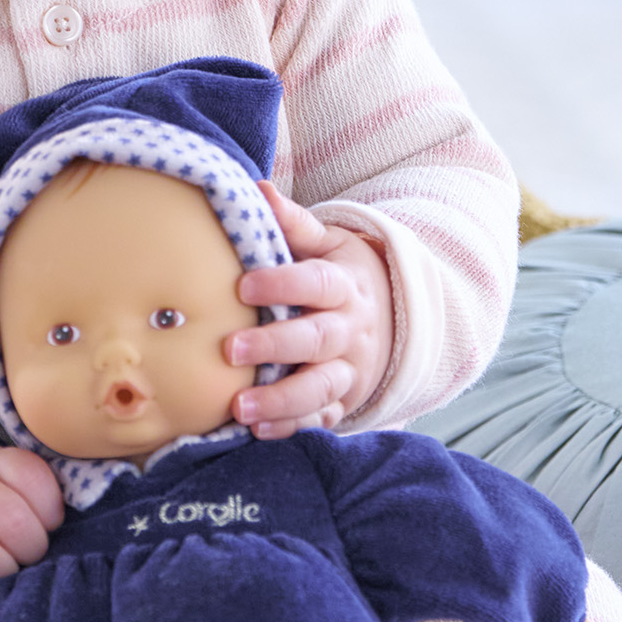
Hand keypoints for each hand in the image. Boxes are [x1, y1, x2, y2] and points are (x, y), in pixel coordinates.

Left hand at [227, 183, 395, 436]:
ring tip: (239, 408)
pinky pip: (321, 418)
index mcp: (343, 285)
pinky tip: (258, 432)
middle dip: (275, 346)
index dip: (282, 284)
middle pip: (316, 339)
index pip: (315, 283)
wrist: (392, 318)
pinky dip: (292, 428)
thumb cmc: (340, 276)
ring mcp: (349, 369)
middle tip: (230, 350)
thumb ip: (292, 224)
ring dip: (281, 400)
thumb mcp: (328, 244)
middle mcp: (349, 330)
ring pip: (320, 387)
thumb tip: (256, 189)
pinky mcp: (344, 400)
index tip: (242, 286)